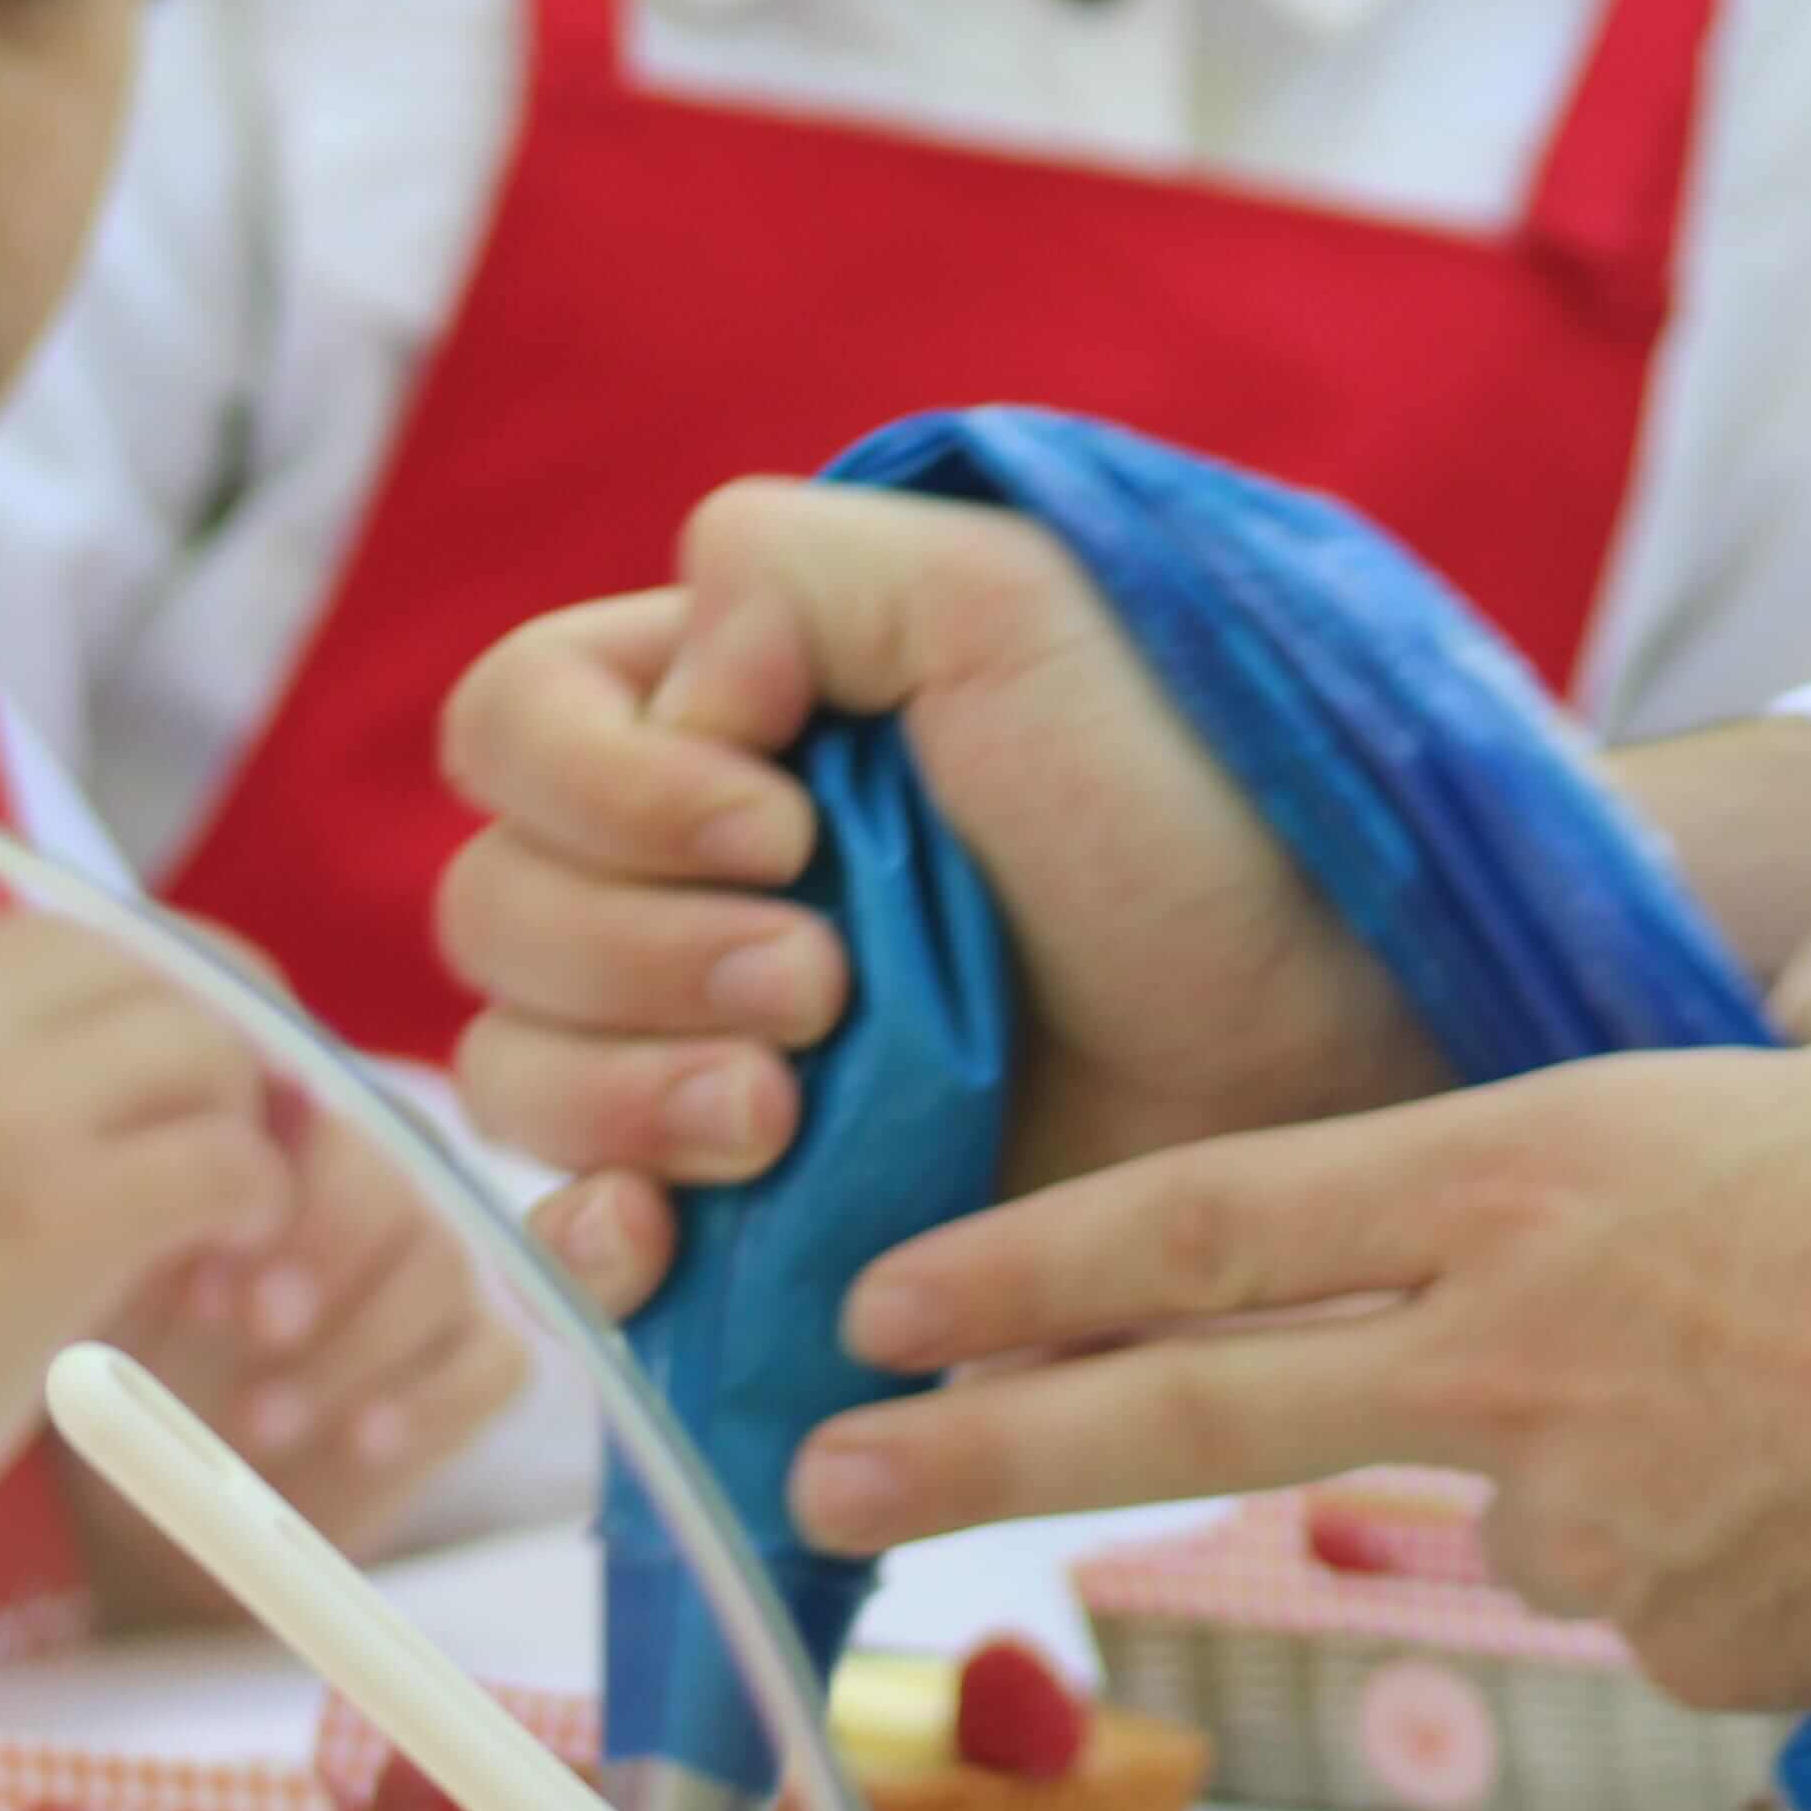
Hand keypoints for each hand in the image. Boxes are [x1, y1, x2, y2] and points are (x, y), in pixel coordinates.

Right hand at [0, 914, 292, 1714]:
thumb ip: (12, 1073)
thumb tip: (201, 1032)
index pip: (112, 932)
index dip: (195, 997)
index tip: (209, 1086)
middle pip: (182, 972)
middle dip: (245, 1055)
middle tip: (246, 1152)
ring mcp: (0, 1113)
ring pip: (216, 1054)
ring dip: (253, 1136)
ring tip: (224, 1224)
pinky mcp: (55, 1214)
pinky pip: (230, 1164)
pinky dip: (259, 1210)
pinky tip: (222, 1267)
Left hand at [82, 1099, 538, 1597]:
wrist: (174, 1501)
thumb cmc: (137, 1374)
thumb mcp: (123, 1304)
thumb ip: (156, 1234)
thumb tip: (187, 1189)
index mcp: (290, 1158)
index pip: (319, 1123)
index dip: (273, 1195)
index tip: (201, 1289)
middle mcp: (380, 1196)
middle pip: (391, 1185)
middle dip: (327, 1254)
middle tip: (258, 1330)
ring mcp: (438, 1276)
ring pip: (441, 1269)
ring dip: (354, 1346)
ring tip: (259, 1424)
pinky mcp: (481, 1361)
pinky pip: (494, 1360)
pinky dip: (428, 1400)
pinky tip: (360, 1439)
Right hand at [439, 483, 1438, 1313]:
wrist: (1314, 1032)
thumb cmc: (1182, 804)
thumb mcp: (1004, 603)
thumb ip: (788, 573)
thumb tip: (672, 697)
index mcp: (725, 713)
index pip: (514, 725)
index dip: (605, 784)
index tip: (776, 825)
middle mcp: (686, 877)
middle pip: (496, 908)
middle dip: (639, 953)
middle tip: (822, 986)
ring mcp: (707, 1047)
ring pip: (516, 1067)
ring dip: (626, 1091)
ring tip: (790, 1114)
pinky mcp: (752, 1209)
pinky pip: (580, 1233)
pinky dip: (599, 1235)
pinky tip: (674, 1236)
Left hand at [792, 944, 1810, 1712]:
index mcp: (1532, 1175)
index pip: (1215, 1216)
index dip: (1031, 1253)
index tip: (885, 1295)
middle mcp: (1504, 1350)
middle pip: (1186, 1401)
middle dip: (976, 1444)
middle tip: (818, 1474)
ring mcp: (1571, 1514)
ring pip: (1515, 1492)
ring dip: (1614, 1461)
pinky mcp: (1664, 1644)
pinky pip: (1659, 1588)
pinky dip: (1723, 1551)